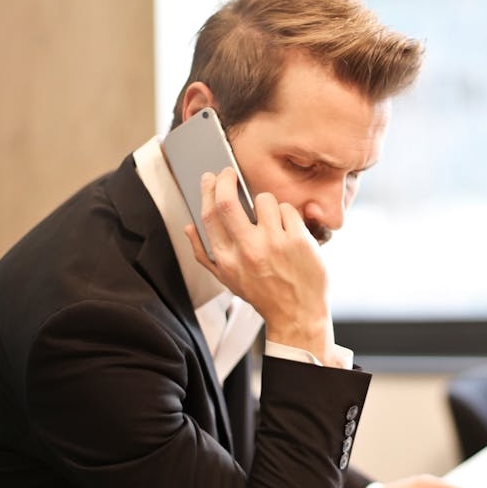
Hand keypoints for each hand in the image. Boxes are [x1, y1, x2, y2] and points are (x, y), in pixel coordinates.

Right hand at [186, 168, 338, 364]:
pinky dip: (287, 215)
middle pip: (227, 201)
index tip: (211, 178)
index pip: (209, 215)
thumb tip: (189, 227)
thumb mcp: (227, 279)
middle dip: (227, 179)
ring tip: (271, 220)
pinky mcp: (298, 240)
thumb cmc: (262, 295)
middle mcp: (247, 250)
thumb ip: (204, 253)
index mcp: (226, 259)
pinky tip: (288, 231)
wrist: (297, 314)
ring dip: (266, 203)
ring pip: (264, 200)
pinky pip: (288, 209)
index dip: (208, 190)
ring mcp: (274, 243)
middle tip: (230, 172)